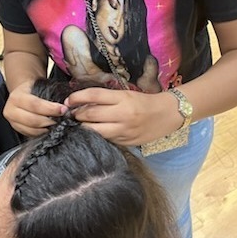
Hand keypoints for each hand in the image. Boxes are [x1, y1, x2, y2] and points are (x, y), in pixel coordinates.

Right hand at [3, 81, 67, 136]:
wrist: (22, 92)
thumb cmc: (33, 88)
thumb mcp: (39, 86)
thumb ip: (50, 94)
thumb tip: (66, 103)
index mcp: (16, 96)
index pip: (34, 104)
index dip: (50, 109)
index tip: (63, 110)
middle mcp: (10, 109)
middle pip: (32, 119)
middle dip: (49, 121)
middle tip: (61, 119)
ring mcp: (12, 121)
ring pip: (31, 129)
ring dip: (46, 128)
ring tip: (56, 124)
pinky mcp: (16, 129)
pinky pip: (30, 134)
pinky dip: (41, 132)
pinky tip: (48, 128)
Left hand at [65, 88, 182, 145]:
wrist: (167, 114)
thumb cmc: (144, 102)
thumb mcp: (126, 95)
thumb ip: (106, 99)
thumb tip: (82, 103)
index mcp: (122, 98)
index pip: (93, 95)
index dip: (77, 97)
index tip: (68, 100)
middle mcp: (122, 114)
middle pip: (90, 114)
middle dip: (76, 114)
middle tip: (70, 114)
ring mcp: (124, 130)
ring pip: (95, 131)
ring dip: (83, 128)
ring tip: (79, 125)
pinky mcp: (126, 142)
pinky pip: (106, 140)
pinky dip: (96, 136)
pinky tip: (93, 133)